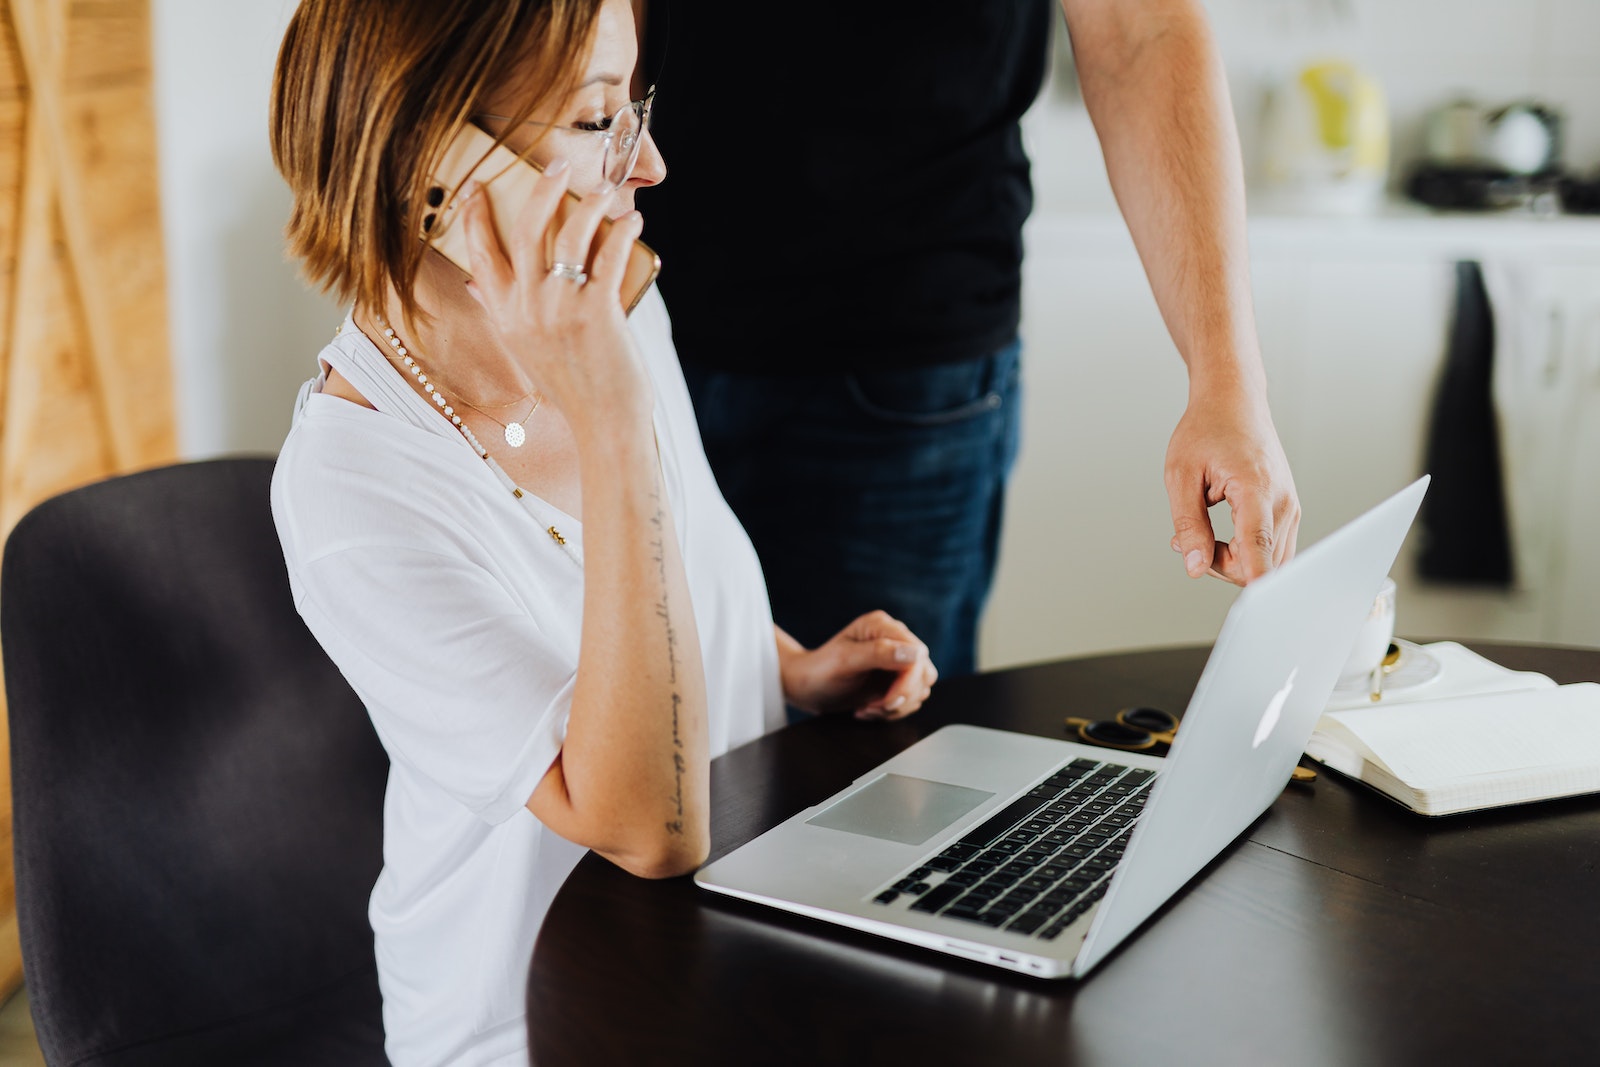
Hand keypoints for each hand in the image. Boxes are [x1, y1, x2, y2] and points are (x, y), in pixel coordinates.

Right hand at [458, 159, 651, 429]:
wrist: (603, 424)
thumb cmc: (569, 386)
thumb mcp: (523, 350)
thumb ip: (500, 312)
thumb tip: (473, 283)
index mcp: (505, 315)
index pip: (478, 252)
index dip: (474, 215)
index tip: (477, 185)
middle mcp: (527, 309)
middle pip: (524, 231)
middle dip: (540, 190)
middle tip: (557, 164)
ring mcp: (561, 309)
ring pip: (568, 236)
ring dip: (588, 205)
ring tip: (604, 190)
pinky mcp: (597, 313)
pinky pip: (609, 257)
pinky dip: (622, 233)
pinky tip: (632, 222)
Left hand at [776, 614, 937, 719]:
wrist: (807, 686)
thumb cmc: (820, 670)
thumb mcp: (846, 660)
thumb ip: (879, 653)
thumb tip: (915, 653)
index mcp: (882, 627)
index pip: (917, 655)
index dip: (908, 682)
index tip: (887, 701)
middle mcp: (894, 640)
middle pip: (924, 673)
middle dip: (902, 697)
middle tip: (875, 707)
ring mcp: (897, 661)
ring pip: (921, 689)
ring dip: (897, 707)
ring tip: (869, 708)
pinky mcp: (895, 679)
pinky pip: (910, 699)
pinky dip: (892, 711)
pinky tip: (869, 708)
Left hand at [1165, 384, 1299, 585]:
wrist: (1234, 400)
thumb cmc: (1206, 429)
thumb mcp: (1180, 475)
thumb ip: (1188, 525)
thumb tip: (1195, 568)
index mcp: (1257, 490)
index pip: (1260, 551)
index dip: (1254, 585)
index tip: (1248, 610)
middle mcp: (1283, 503)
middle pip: (1259, 567)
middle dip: (1221, 567)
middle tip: (1187, 540)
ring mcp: (1290, 508)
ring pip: (1266, 563)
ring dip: (1231, 560)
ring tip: (1201, 531)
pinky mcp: (1287, 512)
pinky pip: (1269, 550)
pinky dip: (1243, 551)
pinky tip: (1219, 533)